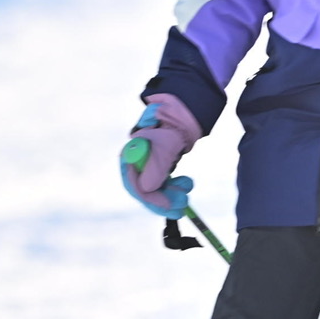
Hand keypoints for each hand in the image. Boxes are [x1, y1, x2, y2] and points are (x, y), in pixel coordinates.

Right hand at [119, 93, 202, 215]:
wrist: (182, 112)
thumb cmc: (171, 124)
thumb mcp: (165, 145)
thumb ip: (155, 166)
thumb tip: (146, 190)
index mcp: (131, 156)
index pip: (134, 185)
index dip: (150, 199)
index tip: (168, 206)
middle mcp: (136, 163)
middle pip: (146, 191)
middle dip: (165, 200)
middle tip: (183, 205)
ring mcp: (147, 166)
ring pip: (157, 191)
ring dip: (173, 193)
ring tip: (188, 186)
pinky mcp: (158, 168)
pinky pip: (165, 186)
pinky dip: (176, 187)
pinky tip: (187, 183)